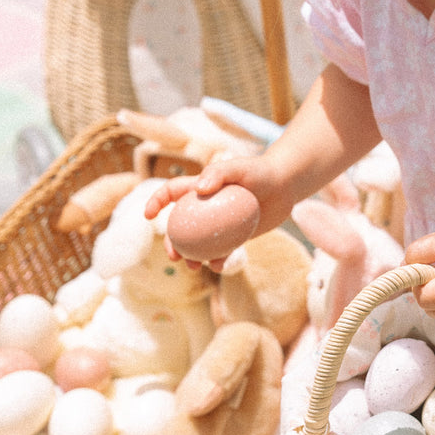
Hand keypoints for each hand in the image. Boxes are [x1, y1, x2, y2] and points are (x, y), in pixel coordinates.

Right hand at [144, 154, 294, 271]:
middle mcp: (206, 207)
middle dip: (171, 243)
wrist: (285, 186)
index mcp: (200, 188)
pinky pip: (222, 252)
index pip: (171, 192)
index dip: (156, 202)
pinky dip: (218, 260)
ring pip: (199, 244)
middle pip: (180, 226)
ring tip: (193, 267)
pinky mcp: (236, 236)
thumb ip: (219, 174)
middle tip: (174, 255)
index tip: (148, 216)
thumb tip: (199, 190)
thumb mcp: (240, 167)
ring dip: (191, 257)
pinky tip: (218, 266)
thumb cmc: (260, 171)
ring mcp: (220, 224)